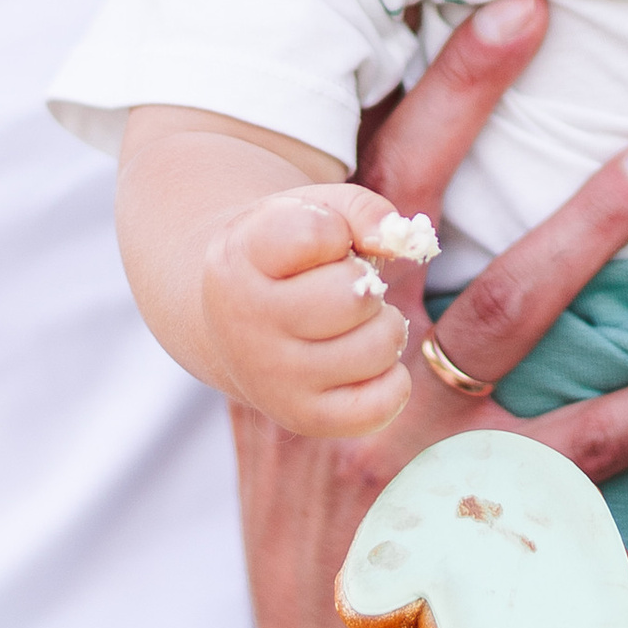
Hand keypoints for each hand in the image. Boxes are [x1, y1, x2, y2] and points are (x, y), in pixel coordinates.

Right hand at [197, 178, 419, 437]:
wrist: (229, 321)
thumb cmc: (285, 258)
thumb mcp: (310, 212)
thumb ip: (360, 209)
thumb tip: (399, 241)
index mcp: (241, 259)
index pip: (317, 235)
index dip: (336, 230)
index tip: (316, 241)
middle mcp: (247, 324)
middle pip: (356, 297)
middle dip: (366, 283)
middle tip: (343, 288)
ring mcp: (272, 379)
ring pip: (379, 347)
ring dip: (384, 326)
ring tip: (353, 324)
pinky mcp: (301, 418)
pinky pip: (380, 404)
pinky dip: (392, 380)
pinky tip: (366, 361)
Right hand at [234, 0, 627, 627]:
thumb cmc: (326, 498)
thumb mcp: (298, 388)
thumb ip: (335, 297)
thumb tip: (390, 180)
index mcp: (303, 317)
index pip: (341, 176)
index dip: (398, 90)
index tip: (475, 3)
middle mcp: (346, 359)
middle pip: (403, 206)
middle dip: (467, 101)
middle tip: (536, 14)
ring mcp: (411, 432)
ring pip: (506, 303)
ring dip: (587, 226)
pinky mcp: (481, 507)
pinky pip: (575, 439)